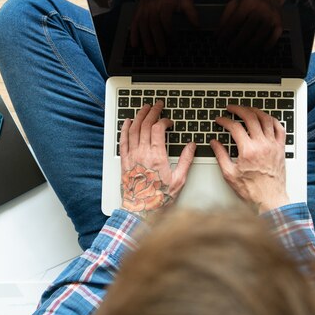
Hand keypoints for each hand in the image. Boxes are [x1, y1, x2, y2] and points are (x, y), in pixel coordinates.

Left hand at [120, 100, 195, 217]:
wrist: (141, 209)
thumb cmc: (159, 198)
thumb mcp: (179, 180)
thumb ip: (186, 160)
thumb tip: (191, 146)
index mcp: (157, 156)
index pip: (158, 129)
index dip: (164, 121)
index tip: (169, 122)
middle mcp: (142, 153)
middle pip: (145, 125)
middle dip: (152, 112)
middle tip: (157, 105)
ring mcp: (132, 156)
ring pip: (133, 129)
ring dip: (139, 116)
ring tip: (144, 108)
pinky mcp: (124, 161)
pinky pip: (123, 140)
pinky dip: (125, 128)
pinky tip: (127, 121)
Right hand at [131, 0, 198, 55]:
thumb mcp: (184, 0)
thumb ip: (191, 12)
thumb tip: (197, 25)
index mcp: (164, 3)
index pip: (166, 19)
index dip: (170, 32)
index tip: (174, 42)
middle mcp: (152, 6)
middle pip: (154, 25)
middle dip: (158, 40)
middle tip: (162, 53)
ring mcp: (143, 10)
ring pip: (143, 27)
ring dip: (146, 41)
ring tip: (150, 52)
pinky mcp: (137, 13)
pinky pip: (134, 24)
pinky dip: (133, 35)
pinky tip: (134, 45)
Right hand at [210, 105, 288, 212]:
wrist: (269, 199)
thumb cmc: (251, 190)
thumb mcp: (229, 174)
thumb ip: (221, 155)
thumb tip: (215, 143)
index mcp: (248, 150)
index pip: (234, 127)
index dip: (225, 121)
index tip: (220, 120)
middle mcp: (262, 145)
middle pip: (250, 117)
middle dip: (239, 109)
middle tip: (232, 108)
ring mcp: (273, 145)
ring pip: (266, 119)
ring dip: (255, 111)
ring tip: (248, 110)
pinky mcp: (280, 148)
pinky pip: (279, 128)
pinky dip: (273, 120)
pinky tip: (267, 119)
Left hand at [217, 0, 286, 53]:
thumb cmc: (250, 0)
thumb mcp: (235, 3)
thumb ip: (225, 17)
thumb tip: (217, 34)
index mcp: (248, 2)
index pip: (235, 21)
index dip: (226, 33)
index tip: (220, 42)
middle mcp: (261, 9)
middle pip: (247, 30)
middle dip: (236, 43)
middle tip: (229, 50)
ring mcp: (271, 17)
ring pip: (260, 36)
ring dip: (250, 47)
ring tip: (242, 52)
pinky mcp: (279, 23)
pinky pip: (274, 37)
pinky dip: (268, 45)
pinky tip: (261, 50)